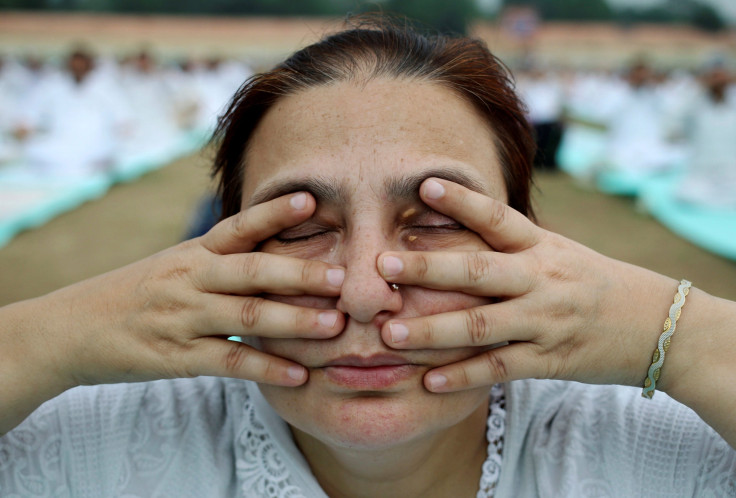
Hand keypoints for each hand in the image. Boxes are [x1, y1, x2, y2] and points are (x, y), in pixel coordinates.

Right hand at [21, 192, 345, 393]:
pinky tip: (298, 375)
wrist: (72, 328)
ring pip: (246, 317)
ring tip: (334, 326)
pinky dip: (266, 369)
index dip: (274, 213)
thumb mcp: (175, 264)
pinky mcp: (177, 357)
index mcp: (193, 253)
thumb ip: (221, 258)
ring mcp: (183, 318)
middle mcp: (191, 280)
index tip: (311, 199)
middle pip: (252, 272)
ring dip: (294, 322)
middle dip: (299, 275)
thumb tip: (278, 247)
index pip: (238, 227)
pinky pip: (229, 363)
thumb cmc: (137, 293)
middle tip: (342, 278)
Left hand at [377, 178, 676, 392]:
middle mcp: (540, 280)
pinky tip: (429, 381)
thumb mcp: (556, 251)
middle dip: (429, 268)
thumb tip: (457, 215)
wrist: (651, 325)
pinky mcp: (548, 360)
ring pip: (481, 327)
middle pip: (478, 272)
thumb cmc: (590, 281)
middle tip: (383, 264)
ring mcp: (543, 322)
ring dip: (433, 331)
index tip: (424, 185)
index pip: (497, 219)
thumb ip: (510, 242)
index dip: (462, 201)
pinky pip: (499, 369)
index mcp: (540, 247)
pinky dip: (463, 376)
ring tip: (390, 335)